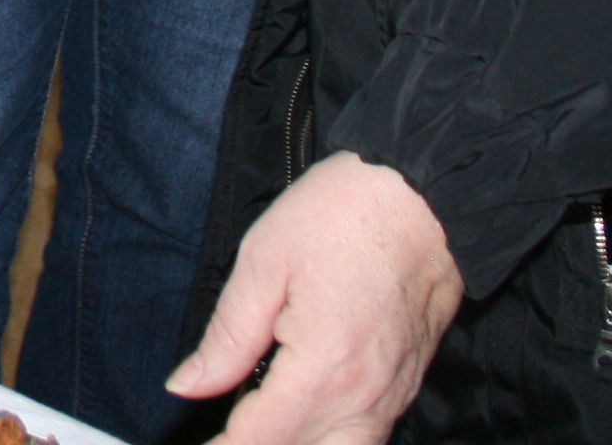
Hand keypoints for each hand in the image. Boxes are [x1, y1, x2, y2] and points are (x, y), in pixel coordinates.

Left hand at [169, 152, 461, 444]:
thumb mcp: (264, 261)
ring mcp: (393, 394)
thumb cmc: (342, 213)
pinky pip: (369, 434)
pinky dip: (332, 437)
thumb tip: (186, 386)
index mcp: (323, 368)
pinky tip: (304, 419)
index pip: (260, 440)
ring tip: (260, 427)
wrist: (425, 192)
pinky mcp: (409, 383)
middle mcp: (364, 396)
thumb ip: (227, 337)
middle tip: (223, 436)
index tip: (200, 444)